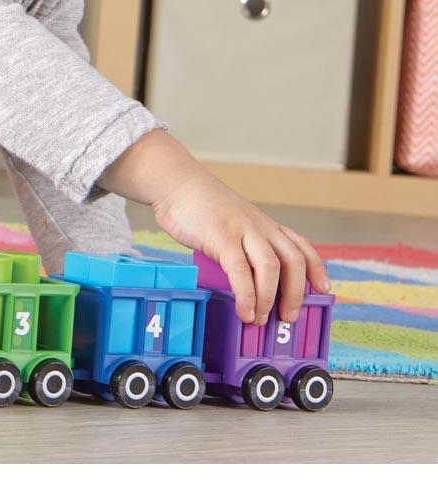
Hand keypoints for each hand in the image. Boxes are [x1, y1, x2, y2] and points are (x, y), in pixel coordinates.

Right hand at [98, 129, 330, 323]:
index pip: (300, 245)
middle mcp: (258, 226)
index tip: (324, 288)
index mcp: (262, 224)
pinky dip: (246, 294)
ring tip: (262, 319)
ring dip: (270, 298)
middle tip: (288, 317)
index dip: (316, 268)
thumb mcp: (229, 221)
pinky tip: (244, 310)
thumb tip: (242, 277)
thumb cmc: (197, 204)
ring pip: (271, 267)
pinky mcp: (220, 236)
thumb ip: (239, 244)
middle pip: (292, 260)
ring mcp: (241, 230)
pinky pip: (240, 270)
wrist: (175, 181)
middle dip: (296, 293)